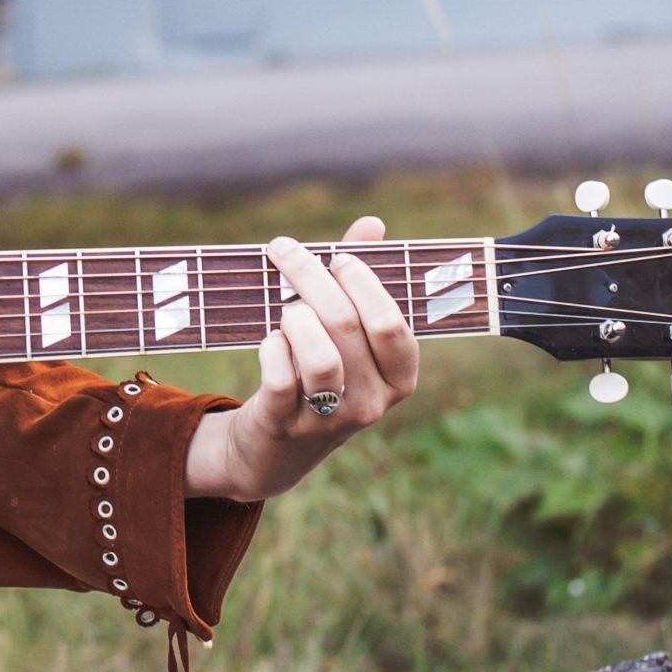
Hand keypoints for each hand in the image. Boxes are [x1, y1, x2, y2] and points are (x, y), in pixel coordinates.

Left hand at [182, 215, 420, 500]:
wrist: (276, 448)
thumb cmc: (318, 373)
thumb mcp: (347, 335)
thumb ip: (360, 280)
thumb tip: (373, 224)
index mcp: (399, 377)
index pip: (391, 321)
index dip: (362, 281)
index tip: (336, 255)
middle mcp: (372, 403)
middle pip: (346, 325)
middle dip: (310, 277)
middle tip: (285, 251)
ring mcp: (330, 421)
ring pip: (319, 356)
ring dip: (293, 318)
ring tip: (284, 311)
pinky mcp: (287, 426)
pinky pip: (281, 376)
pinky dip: (272, 348)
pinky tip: (271, 342)